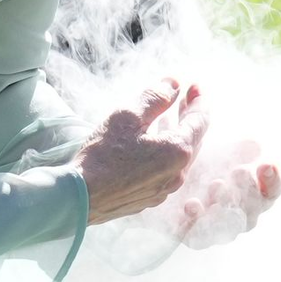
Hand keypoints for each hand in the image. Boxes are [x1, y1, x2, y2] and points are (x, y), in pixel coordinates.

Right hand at [76, 79, 207, 224]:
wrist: (81, 197)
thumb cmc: (103, 155)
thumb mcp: (128, 117)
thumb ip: (155, 97)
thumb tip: (174, 83)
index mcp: (177, 151)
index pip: (199, 121)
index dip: (199, 100)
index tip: (195, 86)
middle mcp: (178, 173)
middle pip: (193, 139)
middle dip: (189, 116)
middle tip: (185, 98)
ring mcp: (165, 189)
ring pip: (180, 157)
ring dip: (177, 135)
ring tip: (168, 119)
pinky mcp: (150, 198)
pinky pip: (166, 171)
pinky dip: (165, 153)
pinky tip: (152, 146)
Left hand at [174, 140, 280, 249]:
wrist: (166, 181)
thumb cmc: (200, 167)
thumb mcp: (218, 153)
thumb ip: (237, 150)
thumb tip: (254, 145)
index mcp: (254, 193)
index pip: (273, 191)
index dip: (273, 180)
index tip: (267, 165)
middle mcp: (241, 214)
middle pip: (254, 209)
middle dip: (248, 189)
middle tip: (239, 171)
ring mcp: (220, 228)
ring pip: (231, 224)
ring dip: (226, 204)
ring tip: (217, 184)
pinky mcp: (194, 237)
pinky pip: (199, 237)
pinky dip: (197, 220)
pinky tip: (192, 204)